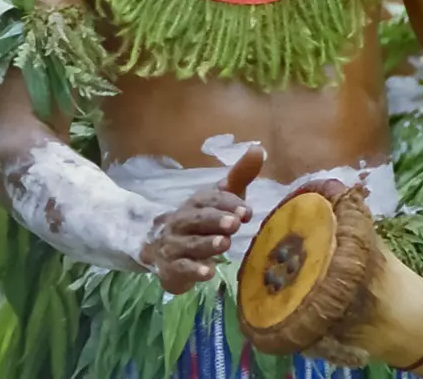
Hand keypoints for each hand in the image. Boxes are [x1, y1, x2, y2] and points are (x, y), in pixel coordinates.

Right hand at [141, 146, 262, 293]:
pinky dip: (194, 270)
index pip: (209, 199)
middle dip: (215, 220)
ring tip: (225, 244)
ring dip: (207, 243)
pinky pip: (182, 268)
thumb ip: (239, 177)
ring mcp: (175, 244)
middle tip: (235, 223)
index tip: (247, 211)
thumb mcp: (220, 200)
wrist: (164, 250)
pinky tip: (208, 273)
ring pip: (190, 243)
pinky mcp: (173, 267)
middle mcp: (182, 221)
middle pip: (197, 218)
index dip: (227, 203)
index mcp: (195, 203)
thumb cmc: (201, 223)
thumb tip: (258, 148)